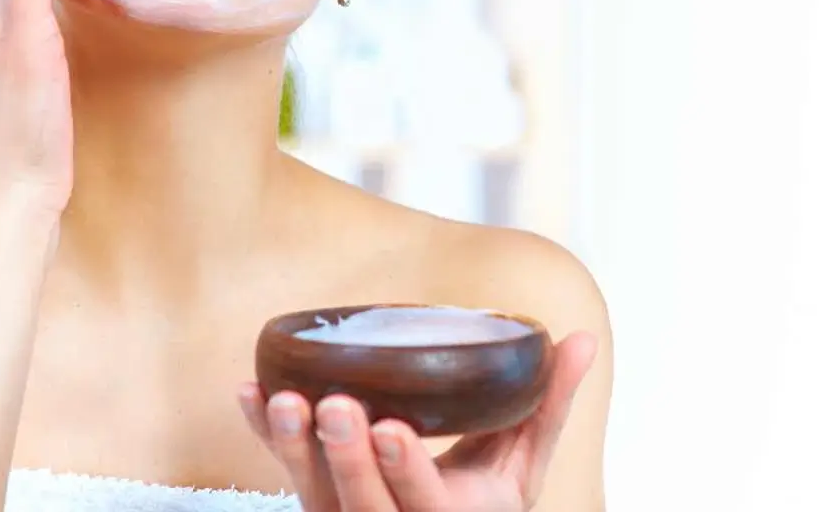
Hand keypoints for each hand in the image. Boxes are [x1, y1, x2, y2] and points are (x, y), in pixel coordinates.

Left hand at [239, 331, 596, 510]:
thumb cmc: (489, 500)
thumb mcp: (524, 462)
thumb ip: (550, 403)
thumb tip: (581, 337)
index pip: (427, 505)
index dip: (406, 470)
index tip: (390, 425)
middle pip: (363, 507)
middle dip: (345, 458)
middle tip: (332, 403)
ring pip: (316, 497)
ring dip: (295, 447)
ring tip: (279, 397)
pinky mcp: (323, 506)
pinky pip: (290, 473)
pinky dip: (266, 436)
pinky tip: (250, 391)